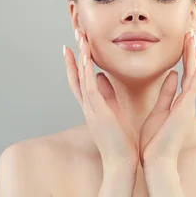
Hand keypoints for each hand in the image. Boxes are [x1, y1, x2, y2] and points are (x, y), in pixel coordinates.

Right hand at [64, 31, 138, 169]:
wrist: (122, 163)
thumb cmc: (121, 141)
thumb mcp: (113, 112)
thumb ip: (107, 94)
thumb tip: (102, 76)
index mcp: (93, 106)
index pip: (80, 79)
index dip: (75, 62)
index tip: (73, 45)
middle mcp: (87, 105)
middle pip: (76, 74)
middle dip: (75, 54)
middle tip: (75, 33)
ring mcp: (90, 108)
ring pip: (80, 77)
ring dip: (79, 56)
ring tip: (79, 38)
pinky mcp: (97, 112)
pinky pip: (88, 86)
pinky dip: (85, 70)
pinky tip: (85, 56)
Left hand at [139, 30, 195, 166]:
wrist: (156, 161)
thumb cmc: (154, 141)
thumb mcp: (159, 111)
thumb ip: (166, 92)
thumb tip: (171, 73)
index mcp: (179, 102)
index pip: (185, 74)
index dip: (187, 57)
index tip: (189, 41)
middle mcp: (186, 102)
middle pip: (192, 71)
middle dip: (192, 51)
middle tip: (194, 33)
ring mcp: (188, 105)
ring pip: (194, 75)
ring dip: (195, 56)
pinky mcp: (185, 109)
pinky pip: (192, 86)